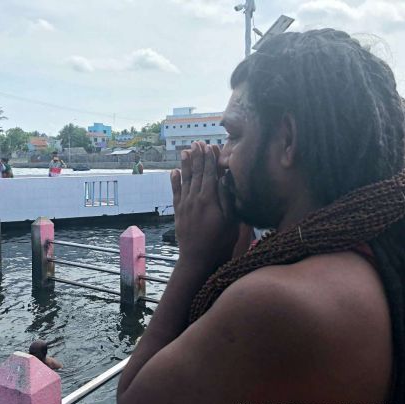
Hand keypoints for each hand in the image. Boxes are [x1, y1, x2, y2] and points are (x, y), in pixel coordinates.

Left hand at [171, 142, 239, 268]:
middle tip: (198, 143)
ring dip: (185, 165)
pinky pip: (175, 193)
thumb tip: (224, 178)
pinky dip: (174, 181)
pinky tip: (174, 172)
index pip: (209, 174)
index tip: (209, 146)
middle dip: (197, 157)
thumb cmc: (220, 242)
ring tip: (185, 151)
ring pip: (184, 180)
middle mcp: (194, 199)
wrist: (198, 259)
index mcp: (209, 200)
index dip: (209, 159)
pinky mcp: (178, 212)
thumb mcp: (230, 221)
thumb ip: (226, 198)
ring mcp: (184, 205)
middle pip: (196, 174)